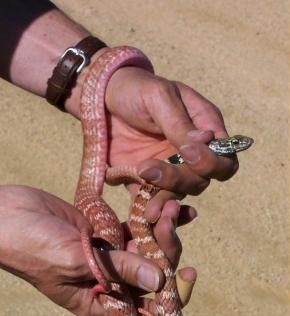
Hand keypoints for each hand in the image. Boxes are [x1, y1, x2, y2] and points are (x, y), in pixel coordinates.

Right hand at [0, 185, 195, 315]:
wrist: (7, 215)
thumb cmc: (31, 247)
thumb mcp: (75, 261)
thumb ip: (118, 269)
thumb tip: (160, 282)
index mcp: (101, 304)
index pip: (145, 311)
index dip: (171, 298)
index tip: (187, 276)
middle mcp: (110, 284)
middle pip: (152, 276)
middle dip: (166, 251)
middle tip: (168, 220)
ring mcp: (110, 257)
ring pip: (148, 250)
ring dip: (164, 232)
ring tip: (173, 207)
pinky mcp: (107, 233)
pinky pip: (135, 229)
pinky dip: (152, 219)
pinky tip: (171, 206)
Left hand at [103, 66, 238, 220]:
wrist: (101, 99)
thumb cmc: (136, 89)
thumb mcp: (158, 97)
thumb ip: (179, 122)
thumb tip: (206, 140)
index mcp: (203, 128)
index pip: (224, 158)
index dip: (212, 163)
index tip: (187, 153)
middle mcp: (190, 153)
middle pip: (201, 180)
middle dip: (180, 180)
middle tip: (148, 168)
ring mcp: (169, 169)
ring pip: (178, 194)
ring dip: (164, 197)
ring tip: (144, 192)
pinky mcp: (146, 180)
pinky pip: (153, 199)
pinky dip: (150, 207)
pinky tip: (143, 211)